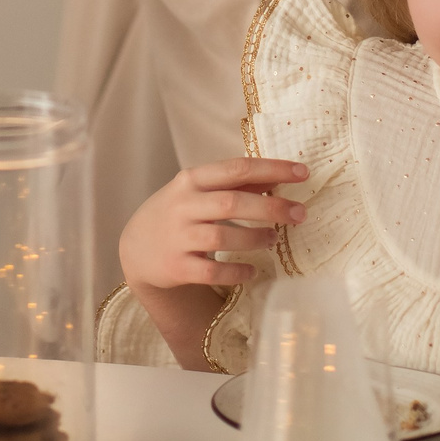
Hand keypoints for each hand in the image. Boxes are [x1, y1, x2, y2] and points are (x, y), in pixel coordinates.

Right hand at [118, 158, 307, 371]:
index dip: (272, 169)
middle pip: (232, 203)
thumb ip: (235, 184)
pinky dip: (237, 272)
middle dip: (271, 208)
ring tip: (273, 239)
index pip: (236, 168)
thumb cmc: (178, 213)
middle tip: (300, 214)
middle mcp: (182, 206)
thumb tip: (279, 176)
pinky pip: (212, 272)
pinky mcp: (176, 267)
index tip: (303, 172)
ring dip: (255, 239)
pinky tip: (253, 271)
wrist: (136, 248)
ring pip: (223, 238)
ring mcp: (178, 237)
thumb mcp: (199, 191)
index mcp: (191, 180)